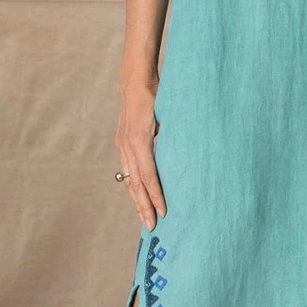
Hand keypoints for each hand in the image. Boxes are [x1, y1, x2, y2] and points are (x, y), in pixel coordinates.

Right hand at [116, 81, 167, 230]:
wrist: (135, 80)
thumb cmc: (157, 94)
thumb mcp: (167, 114)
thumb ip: (172, 135)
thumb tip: (184, 157)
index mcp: (140, 140)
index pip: (149, 175)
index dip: (156, 195)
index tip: (163, 212)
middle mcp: (128, 145)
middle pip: (136, 183)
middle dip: (144, 206)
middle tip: (152, 227)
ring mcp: (122, 145)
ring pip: (129, 180)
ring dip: (137, 200)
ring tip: (144, 218)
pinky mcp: (122, 143)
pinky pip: (126, 170)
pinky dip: (132, 186)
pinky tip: (137, 197)